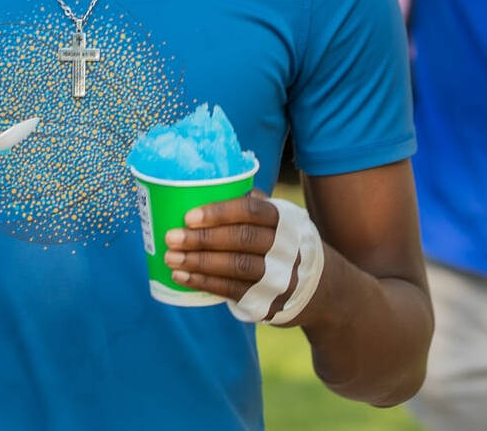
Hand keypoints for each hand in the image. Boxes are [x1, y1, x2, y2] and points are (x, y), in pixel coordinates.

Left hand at [164, 192, 298, 309]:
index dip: (220, 213)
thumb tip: (209, 188)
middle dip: (203, 238)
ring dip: (199, 262)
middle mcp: (284, 246)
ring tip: (171, 257)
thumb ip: (253, 205)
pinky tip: (182, 276)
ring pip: (235, 266)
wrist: (315, 287)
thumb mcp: (279, 220)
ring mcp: (277, 275)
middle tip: (172, 236)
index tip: (189, 216)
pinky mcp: (266, 299)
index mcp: (284, 220)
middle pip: (241, 239)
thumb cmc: (282, 243)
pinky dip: (203, 282)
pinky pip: (231, 290)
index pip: (252, 211)